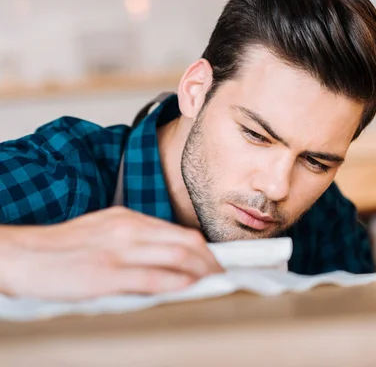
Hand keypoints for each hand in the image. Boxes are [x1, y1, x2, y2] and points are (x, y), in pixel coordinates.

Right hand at [0, 206, 222, 299]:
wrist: (20, 254)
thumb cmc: (62, 247)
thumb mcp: (103, 231)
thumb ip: (133, 239)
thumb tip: (163, 254)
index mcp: (128, 219)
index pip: (179, 233)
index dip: (204, 250)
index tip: (215, 263)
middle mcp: (129, 230)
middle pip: (185, 243)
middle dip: (210, 261)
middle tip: (222, 276)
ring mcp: (119, 251)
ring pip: (175, 257)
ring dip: (201, 272)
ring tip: (214, 284)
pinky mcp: (106, 273)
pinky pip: (152, 277)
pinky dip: (177, 283)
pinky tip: (190, 288)